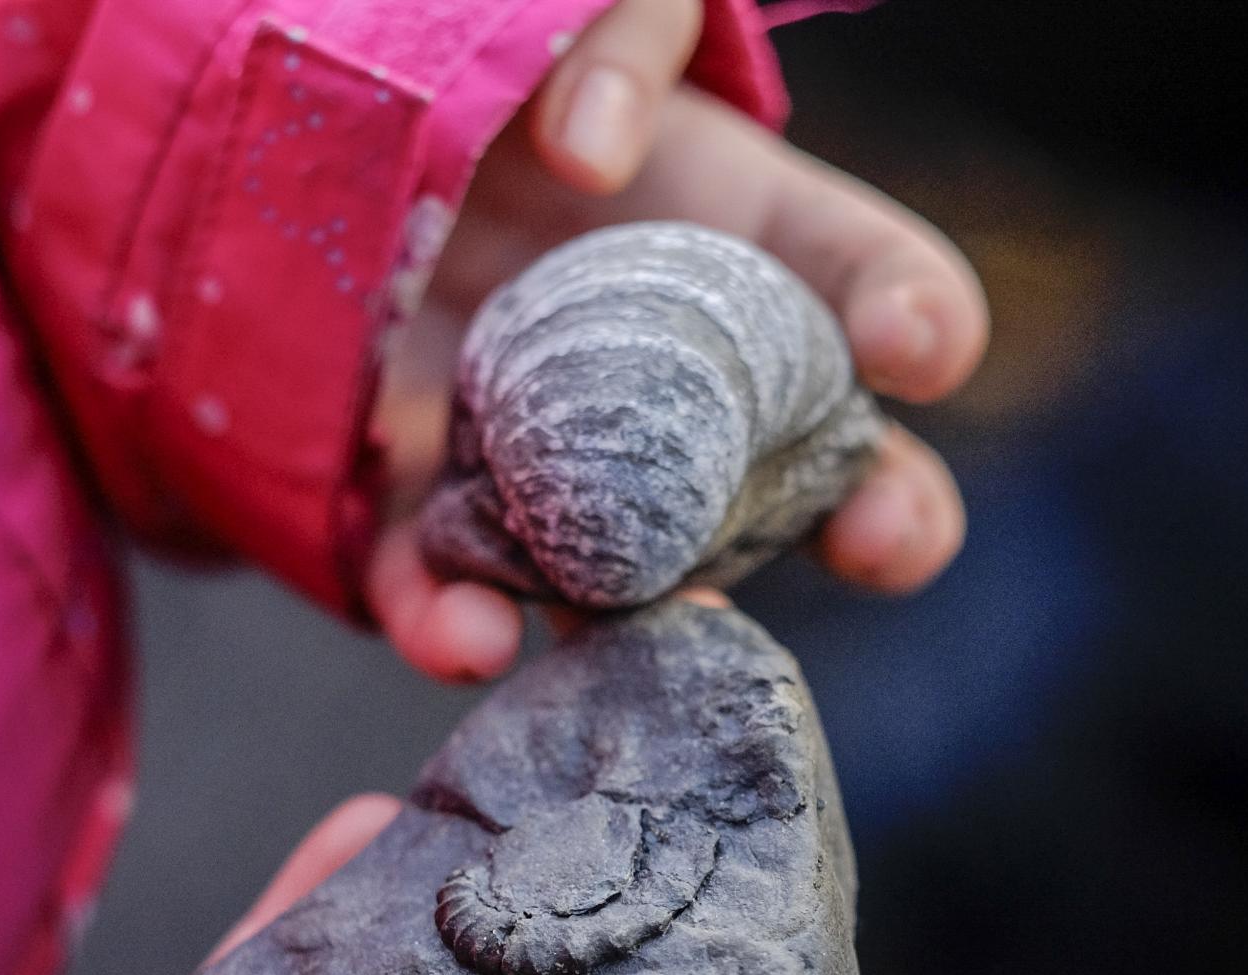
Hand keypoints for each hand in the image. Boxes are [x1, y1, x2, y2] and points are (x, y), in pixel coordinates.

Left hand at [367, 0, 990, 680]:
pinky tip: (469, 641)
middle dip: (884, 518)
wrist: (331, 146)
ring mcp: (557, 465)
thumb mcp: (598, 33)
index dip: (917, 317)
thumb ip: (622, 49)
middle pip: (822, 475)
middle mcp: (681, 386)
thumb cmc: (496, 81)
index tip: (914, 350)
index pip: (869, 283)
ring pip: (644, 572)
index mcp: (747, 252)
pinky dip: (451, 622)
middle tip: (886, 537)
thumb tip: (588, 151)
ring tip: (683, 621)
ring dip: (675, 614)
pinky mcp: (417, 504)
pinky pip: (440, 584)